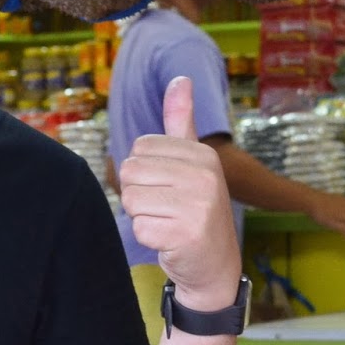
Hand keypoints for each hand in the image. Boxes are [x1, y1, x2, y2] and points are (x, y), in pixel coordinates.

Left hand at [119, 77, 241, 312]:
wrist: (214, 266)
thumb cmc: (196, 210)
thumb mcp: (193, 163)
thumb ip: (181, 122)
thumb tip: (180, 78)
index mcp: (203, 155)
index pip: (139, 149)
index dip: (145, 173)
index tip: (169, 188)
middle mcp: (205, 176)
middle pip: (130, 172)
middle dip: (139, 195)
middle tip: (166, 209)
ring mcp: (198, 206)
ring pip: (131, 200)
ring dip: (142, 217)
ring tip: (168, 223)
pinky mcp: (186, 235)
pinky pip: (139, 228)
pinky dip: (149, 238)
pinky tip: (170, 241)